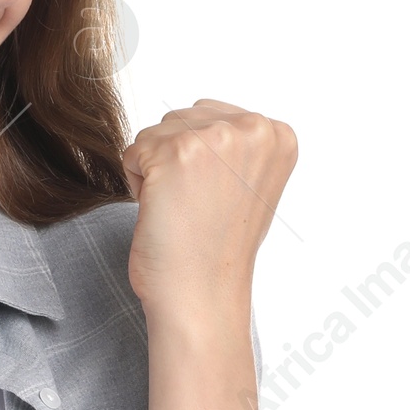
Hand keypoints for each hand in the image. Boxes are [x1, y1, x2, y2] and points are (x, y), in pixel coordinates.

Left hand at [120, 99, 296, 321]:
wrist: (201, 294)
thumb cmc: (218, 248)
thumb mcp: (249, 185)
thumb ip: (235, 146)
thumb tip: (199, 115)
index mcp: (277, 134)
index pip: (209, 116)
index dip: (201, 161)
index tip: (216, 198)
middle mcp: (253, 128)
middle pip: (181, 120)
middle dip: (176, 162)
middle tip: (197, 207)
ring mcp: (215, 137)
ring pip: (155, 134)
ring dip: (156, 172)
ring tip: (182, 209)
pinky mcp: (175, 152)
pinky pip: (133, 152)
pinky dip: (136, 184)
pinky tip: (163, 211)